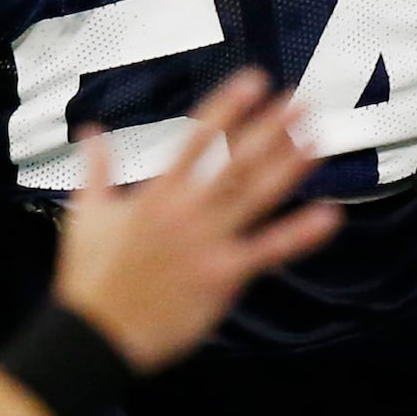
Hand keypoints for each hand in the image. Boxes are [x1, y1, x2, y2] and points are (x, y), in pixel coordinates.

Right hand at [54, 70, 340, 372]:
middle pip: (235, 161)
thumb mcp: (86, 214)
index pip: (198, 138)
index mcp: (156, 193)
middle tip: (303, 101)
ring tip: (319, 140)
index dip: (228, 107)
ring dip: (289, 166)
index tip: (256, 81)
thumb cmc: (89, 277)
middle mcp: (186, 211)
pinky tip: (329, 215)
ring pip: (255, 197)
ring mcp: (206, 242)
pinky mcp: (221, 276)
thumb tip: (91, 131)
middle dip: (271, 128)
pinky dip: (299, 234)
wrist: (94, 334)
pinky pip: (267, 251)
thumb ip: (96, 169)